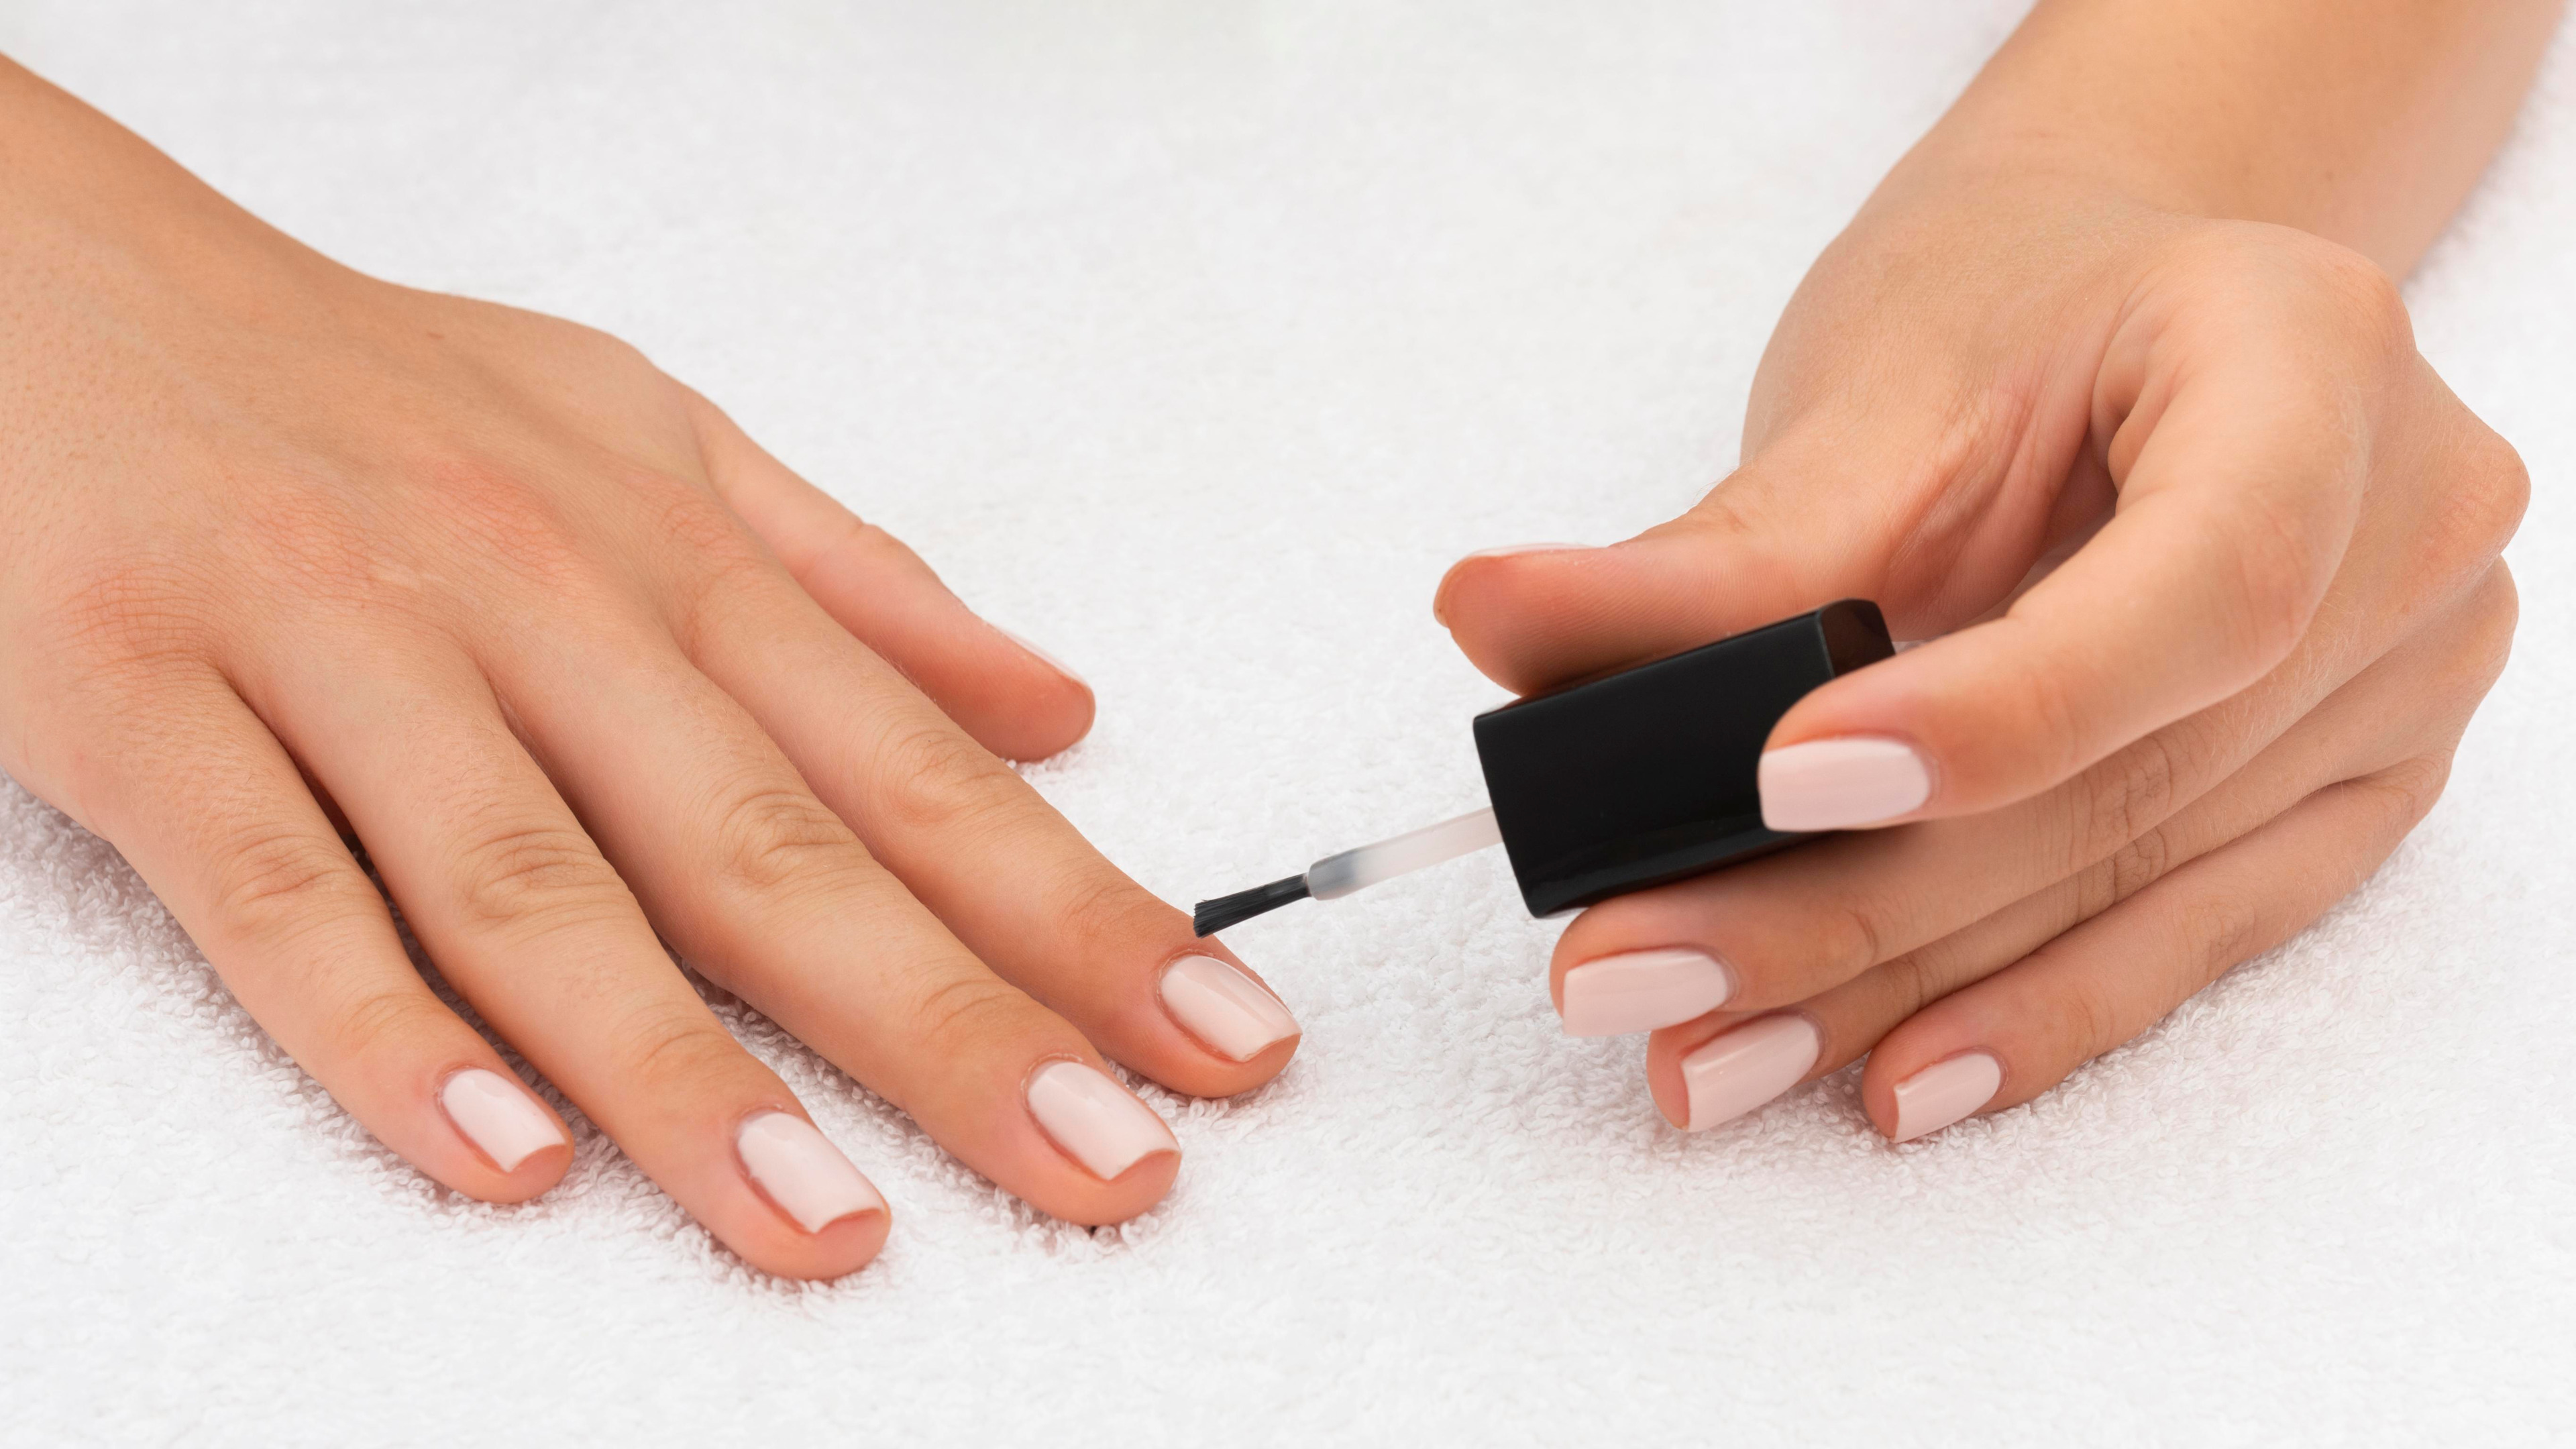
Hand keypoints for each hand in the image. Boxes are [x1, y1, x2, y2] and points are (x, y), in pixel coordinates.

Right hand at [0, 59, 1297, 1278]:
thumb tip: (1060, 706)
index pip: (923, 776)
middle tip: (1114, 1164)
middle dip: (958, 1023)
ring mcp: (344, 653)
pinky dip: (385, 1034)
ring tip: (832, 1223)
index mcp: (677, 563)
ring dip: (691, 1075)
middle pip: (776, 849)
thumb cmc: (373, 384)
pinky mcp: (143, 698)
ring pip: (542, 889)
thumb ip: (860, 587)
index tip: (1222, 1043)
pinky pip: (277, 892)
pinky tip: (503, 1162)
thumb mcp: (651, 438)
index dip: (1087, 917)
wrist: (52, 264)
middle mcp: (542, 610)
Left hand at [1434, 173, 2522, 1139]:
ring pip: (2127, 887)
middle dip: (1852, 903)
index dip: (1998, 709)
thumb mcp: (1869, 398)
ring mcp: (2401, 684)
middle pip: (2125, 778)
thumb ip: (1706, 552)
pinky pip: (2184, 938)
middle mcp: (2408, 531)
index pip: (2200, 581)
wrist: (2121, 319)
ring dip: (1894, 992)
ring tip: (1695, 1056)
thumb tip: (1486, 622)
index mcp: (2313, 358)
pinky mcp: (2351, 797)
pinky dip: (2018, 1013)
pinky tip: (1878, 1078)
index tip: (1773, 777)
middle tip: (1632, 968)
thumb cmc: (2011, 313)